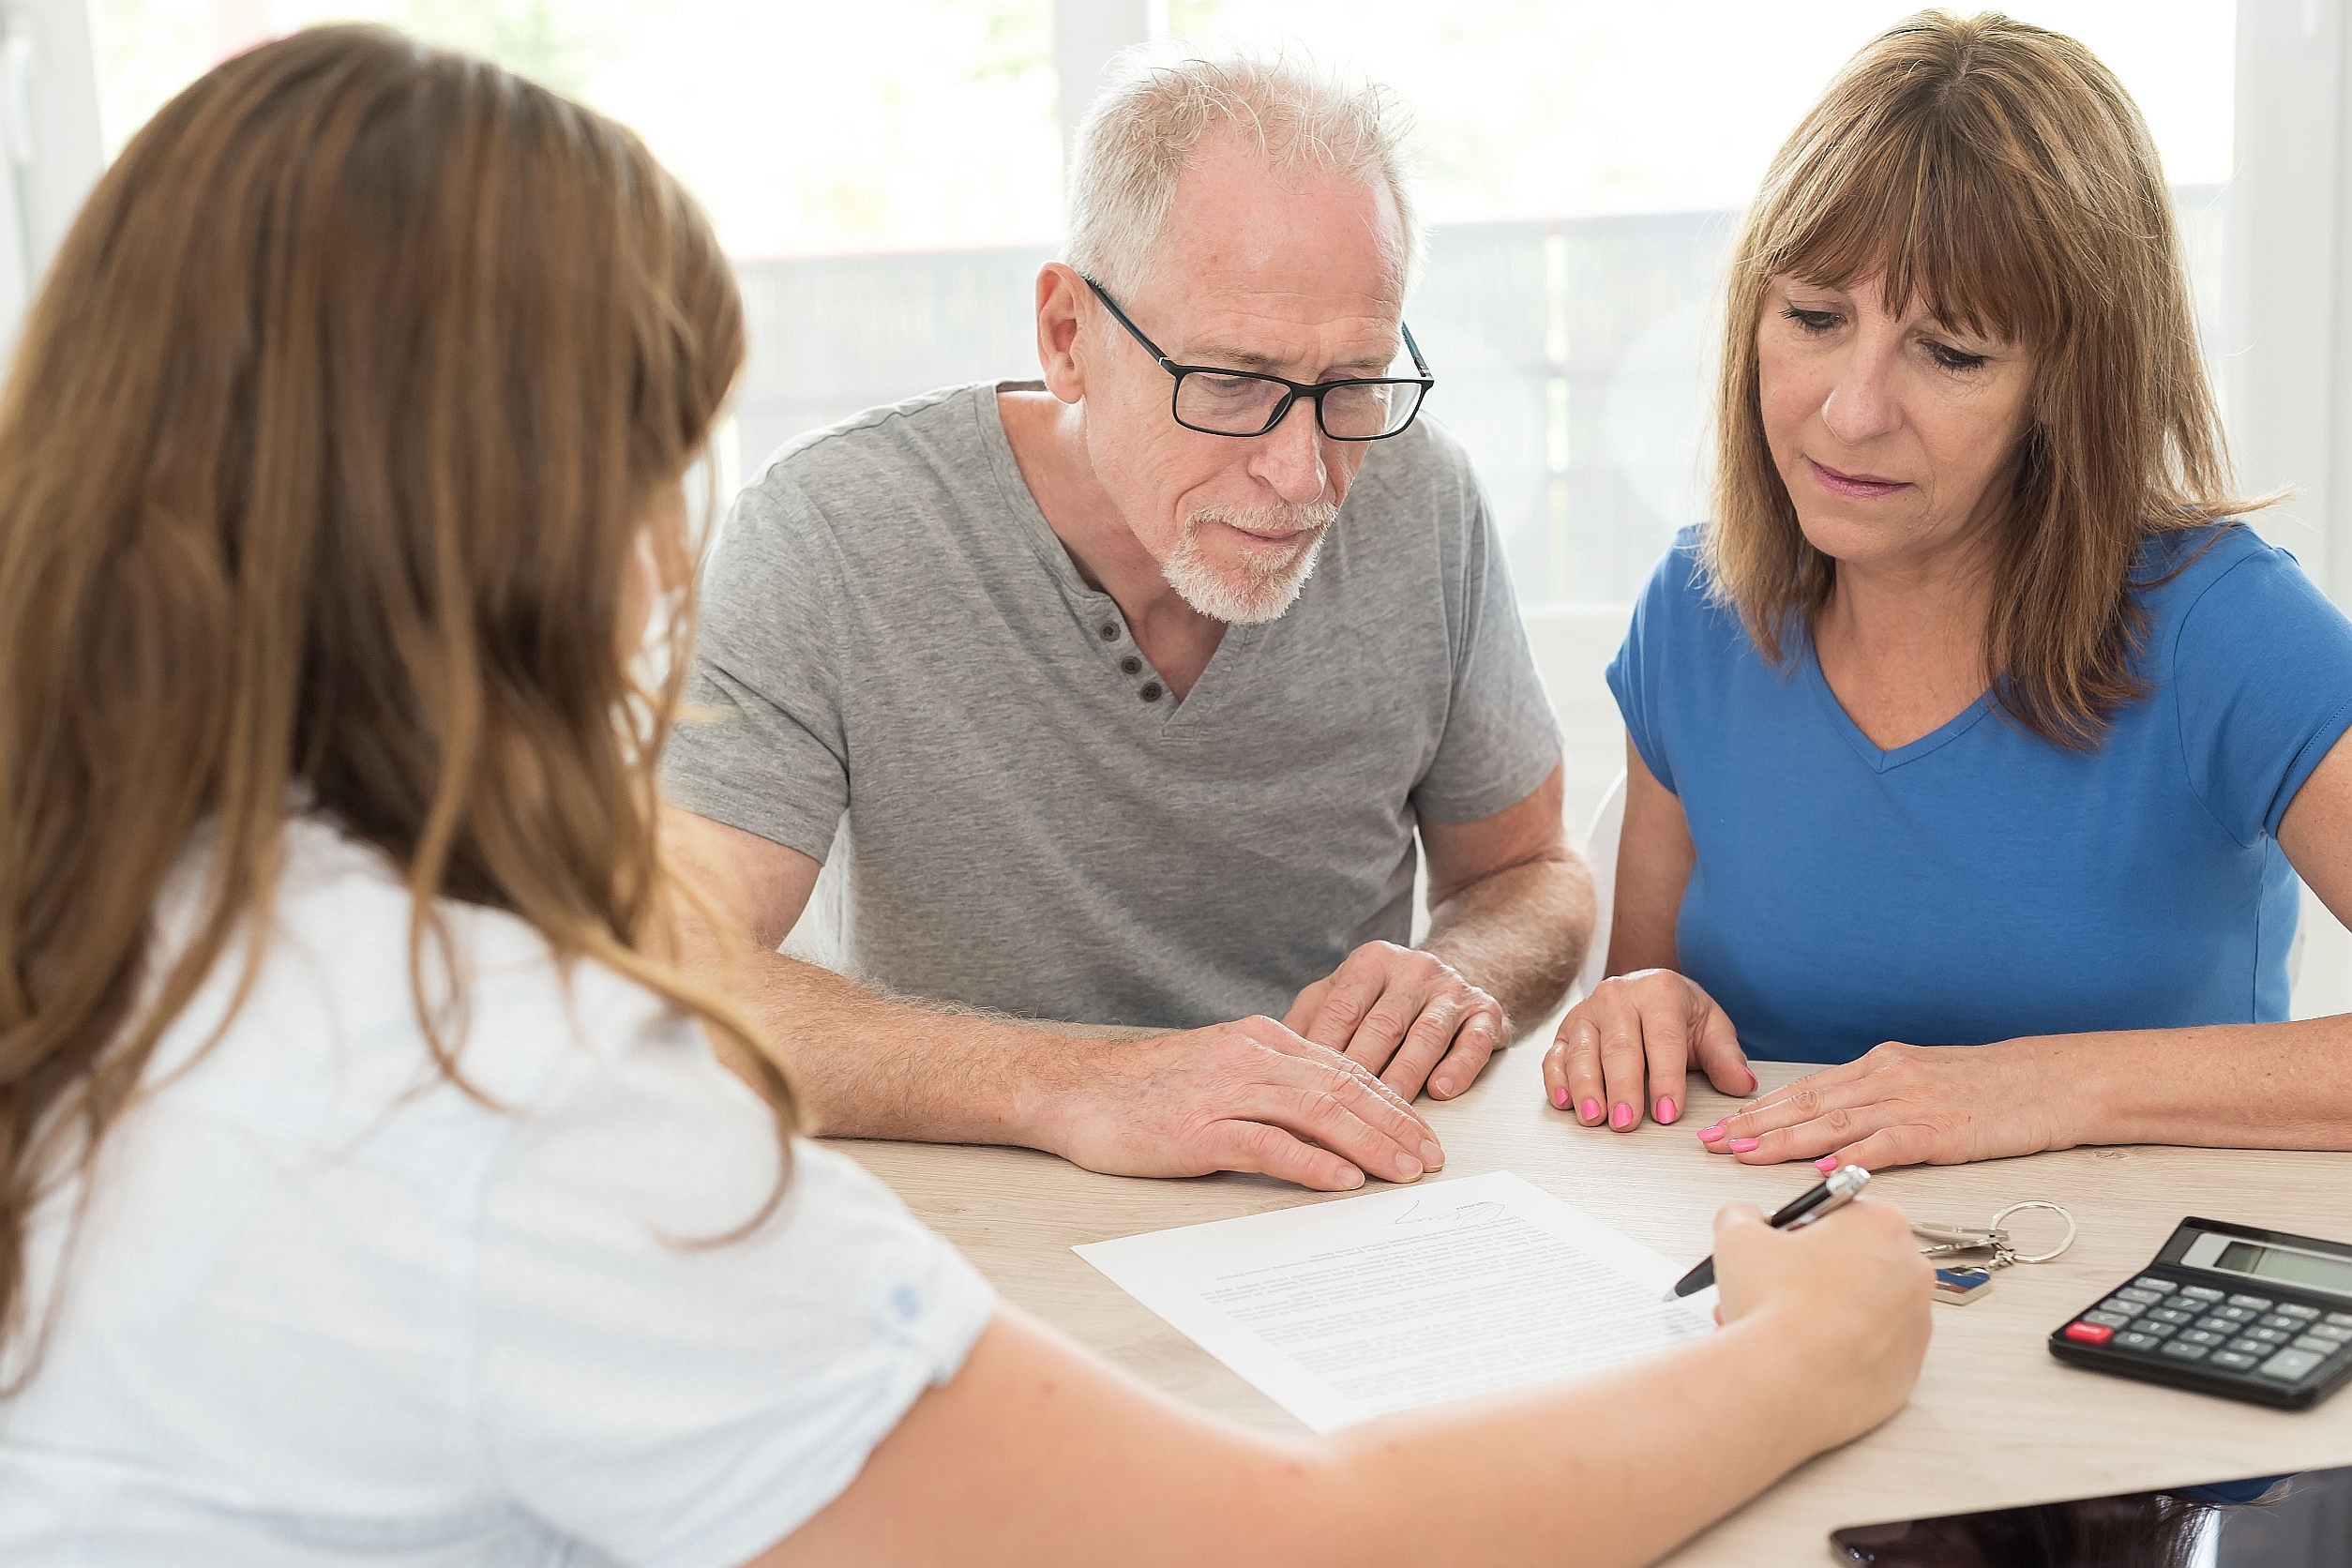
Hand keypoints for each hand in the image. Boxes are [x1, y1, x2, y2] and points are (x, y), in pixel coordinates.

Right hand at [1043, 1015, 1447, 1190]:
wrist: (1072, 1089)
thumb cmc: (1143, 1089)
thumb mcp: (1218, 1070)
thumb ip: (1269, 1084)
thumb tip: (1323, 1116)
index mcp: (1260, 1041)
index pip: (1343, 1069)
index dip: (1391, 1102)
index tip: (1424, 1134)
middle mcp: (1250, 1059)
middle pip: (1342, 1088)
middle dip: (1395, 1125)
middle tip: (1432, 1160)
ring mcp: (1223, 1092)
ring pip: (1316, 1112)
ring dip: (1369, 1144)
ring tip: (1404, 1172)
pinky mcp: (1196, 1130)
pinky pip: (1266, 1144)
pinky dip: (1309, 1162)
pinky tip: (1342, 1181)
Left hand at [1284, 941, 1505, 1099]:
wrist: (1463, 970)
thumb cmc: (1388, 998)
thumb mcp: (1344, 995)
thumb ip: (1310, 1020)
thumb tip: (1267, 1058)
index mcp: (1371, 964)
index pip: (1340, 1011)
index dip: (1320, 1055)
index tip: (1301, 1094)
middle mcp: (1413, 970)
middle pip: (1382, 1027)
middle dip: (1360, 1075)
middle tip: (1340, 1117)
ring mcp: (1452, 989)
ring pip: (1425, 1036)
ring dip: (1406, 1077)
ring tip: (1388, 1115)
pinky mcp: (1487, 1011)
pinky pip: (1474, 1040)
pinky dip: (1458, 1067)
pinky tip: (1441, 1091)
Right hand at [1542, 969, 1754, 1131]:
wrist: (1648, 991)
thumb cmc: (1680, 1013)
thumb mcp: (1711, 1026)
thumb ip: (1725, 1057)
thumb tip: (1741, 1084)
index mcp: (1659, 990)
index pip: (1663, 1039)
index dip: (1666, 1078)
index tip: (1667, 1112)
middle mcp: (1618, 995)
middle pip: (1619, 1048)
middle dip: (1622, 1088)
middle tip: (1626, 1122)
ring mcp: (1587, 1011)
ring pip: (1583, 1052)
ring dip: (1586, 1088)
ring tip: (1594, 1117)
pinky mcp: (1565, 1029)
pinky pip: (1556, 1055)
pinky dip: (1557, 1080)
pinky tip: (1565, 1102)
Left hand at [1698, 1039, 2072, 1170]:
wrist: (2054, 1082)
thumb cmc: (1993, 1088)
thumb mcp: (1925, 1083)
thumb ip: (1880, 1101)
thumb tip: (1835, 1131)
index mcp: (1880, 1066)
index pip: (1806, 1090)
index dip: (1759, 1109)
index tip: (1723, 1126)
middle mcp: (1887, 1078)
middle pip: (1806, 1104)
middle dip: (1752, 1125)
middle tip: (1710, 1142)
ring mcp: (1912, 1103)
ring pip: (1834, 1123)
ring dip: (1782, 1142)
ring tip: (1743, 1155)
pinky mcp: (1941, 1130)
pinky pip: (1888, 1145)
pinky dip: (1853, 1157)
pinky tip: (1824, 1169)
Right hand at [1711, 1197, 1932, 1452]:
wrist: (1783, 1382)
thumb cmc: (1773, 1306)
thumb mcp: (1737, 1235)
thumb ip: (1744, 1215)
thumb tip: (1746, 1219)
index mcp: (1881, 1225)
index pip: (1843, 1213)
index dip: (1804, 1229)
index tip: (1783, 1246)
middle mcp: (1912, 1271)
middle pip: (1856, 1261)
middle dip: (1814, 1273)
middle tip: (1775, 1287)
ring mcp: (1916, 1325)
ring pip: (1863, 1309)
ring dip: (1822, 1312)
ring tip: (1775, 1326)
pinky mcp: (1907, 1371)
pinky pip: (1870, 1352)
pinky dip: (1840, 1352)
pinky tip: (1801, 1355)